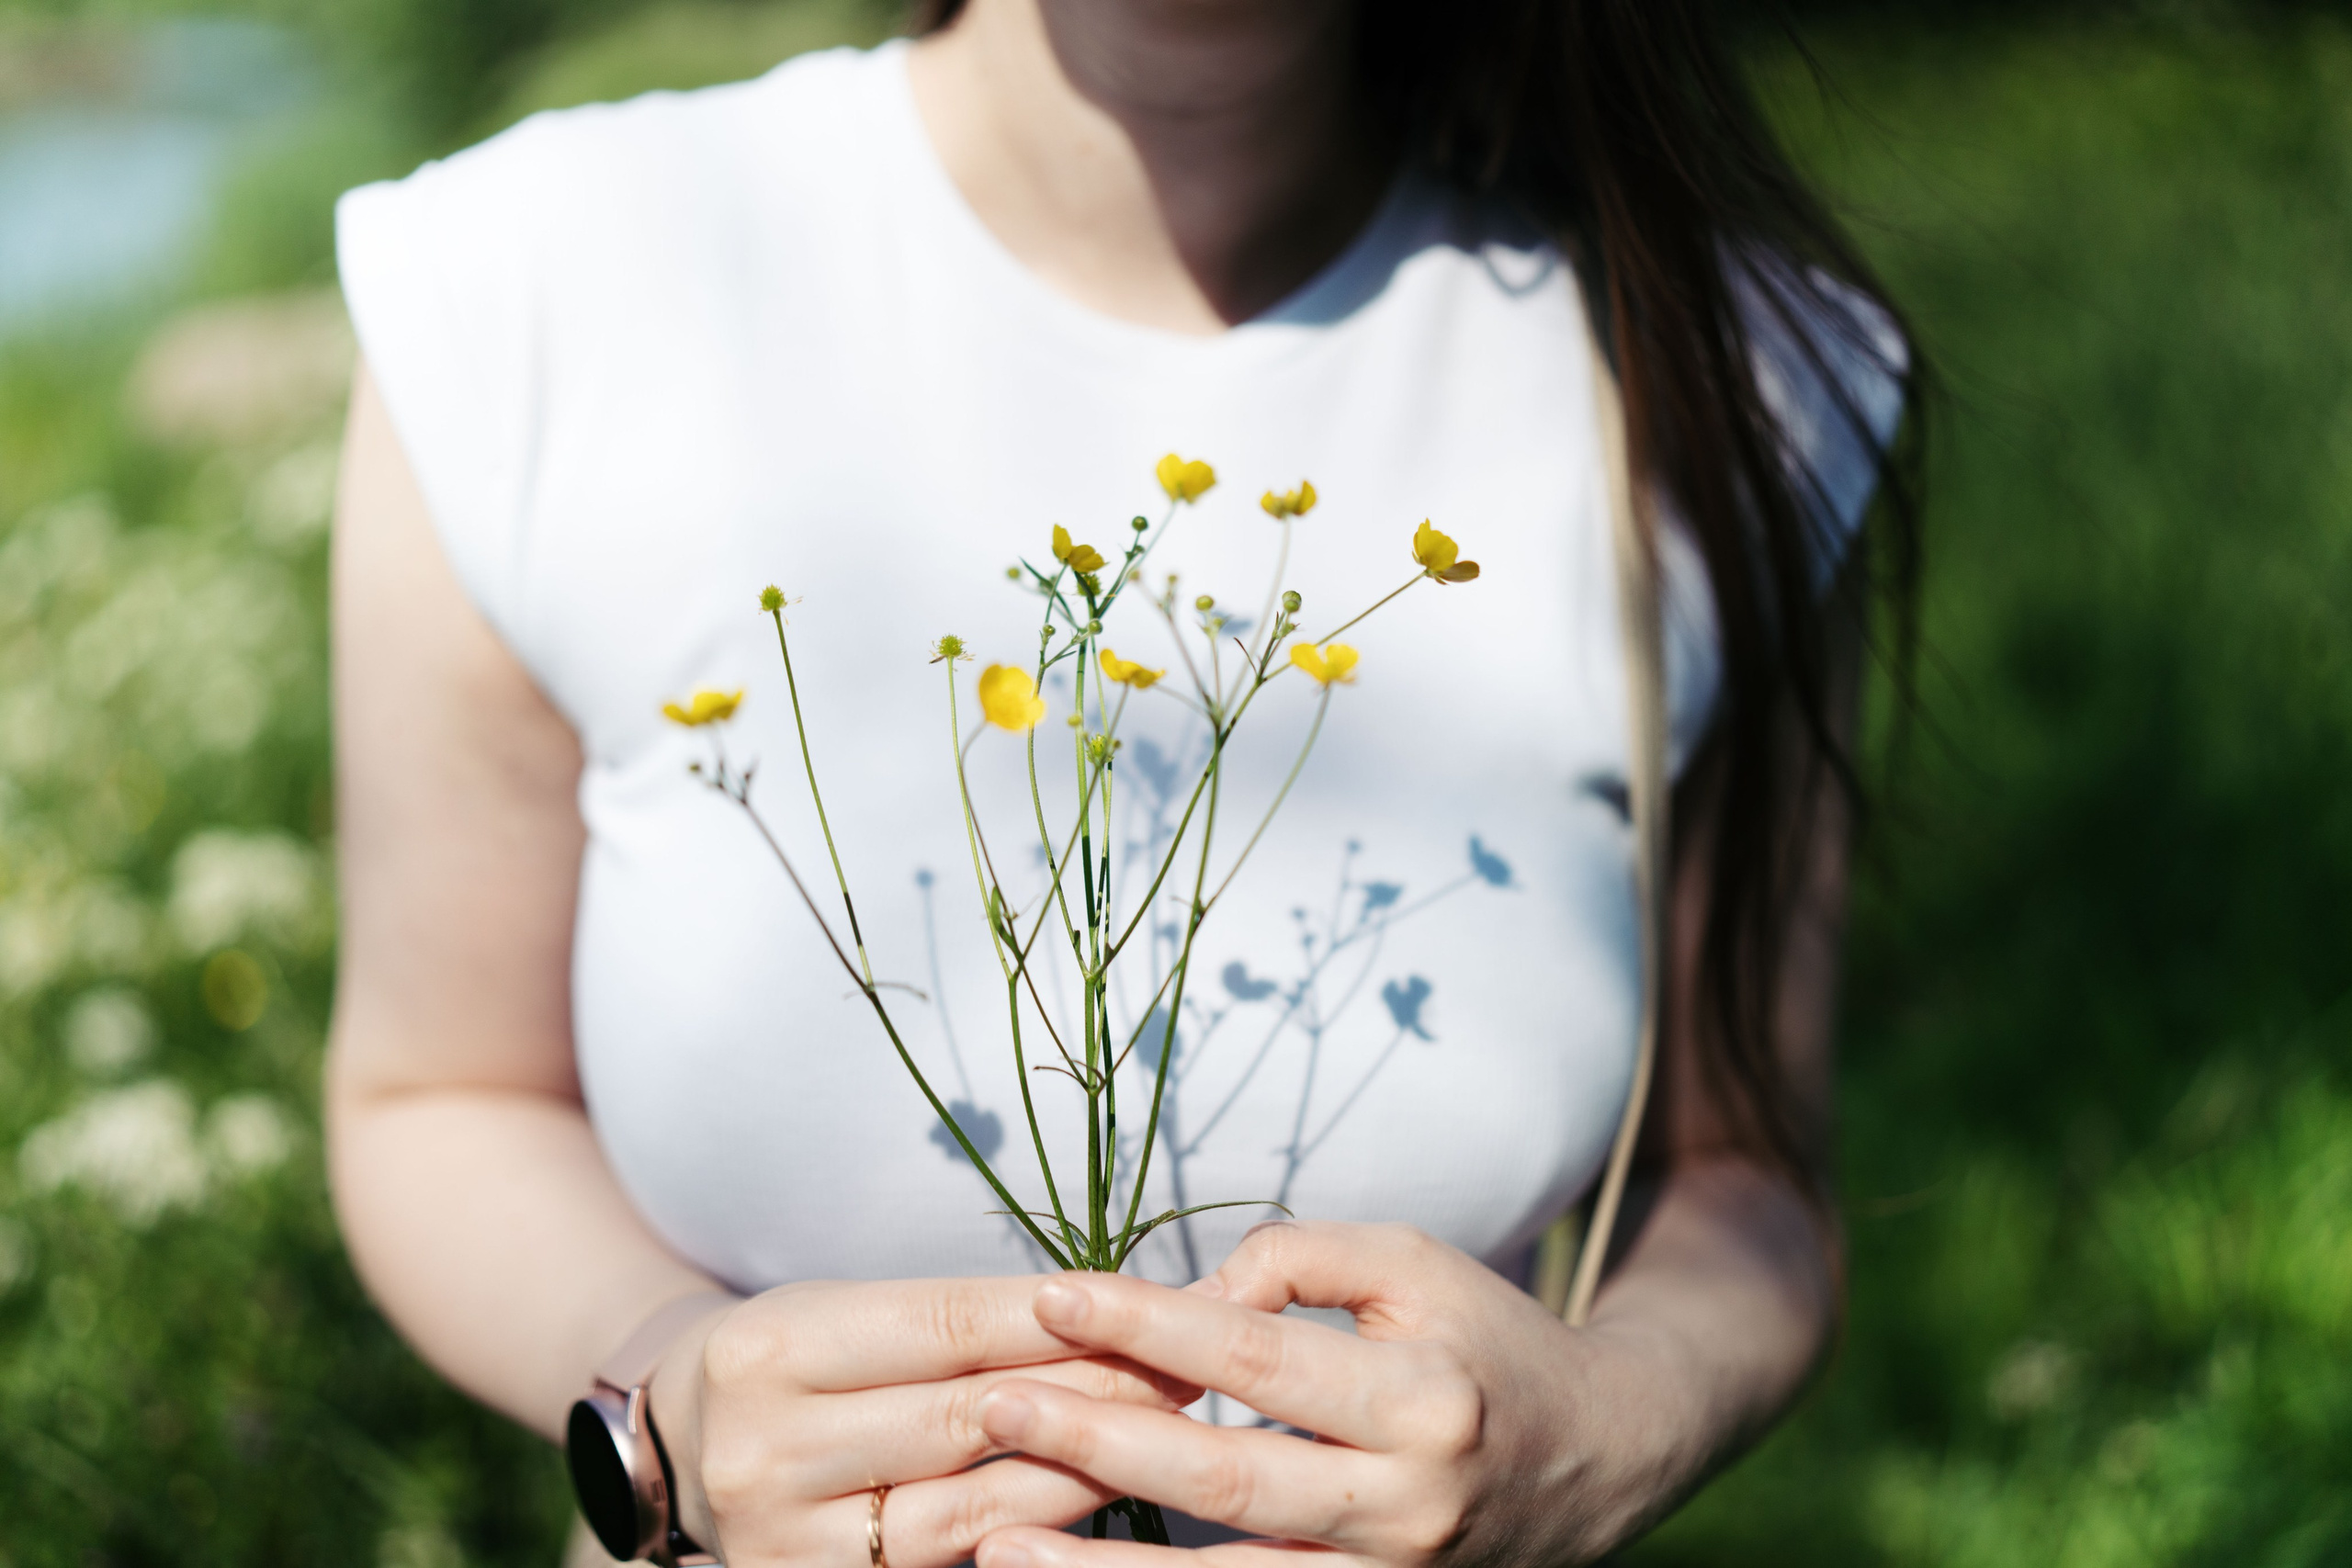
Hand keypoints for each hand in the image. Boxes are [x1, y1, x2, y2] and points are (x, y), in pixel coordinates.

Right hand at [653, 1277, 1202, 1567]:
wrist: (678, 1453)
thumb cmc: (788, 1360)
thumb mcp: (842, 1309)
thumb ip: (955, 1319)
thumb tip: (1109, 1309)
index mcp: (768, 1349)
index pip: (950, 1326)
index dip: (1065, 1316)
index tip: (1159, 1300)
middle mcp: (766, 1452)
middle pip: (973, 1416)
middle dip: (1098, 1385)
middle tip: (1195, 1361)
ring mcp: (788, 1543)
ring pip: (980, 1506)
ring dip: (1090, 1464)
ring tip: (1173, 1427)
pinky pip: (959, 1560)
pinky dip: (1039, 1526)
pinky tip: (1102, 1492)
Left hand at [966, 1222, 1680, 1567]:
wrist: (1599, 1457)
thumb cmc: (1481, 1338)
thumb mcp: (1411, 1263)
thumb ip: (1299, 1259)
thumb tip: (1190, 1301)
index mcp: (1426, 1399)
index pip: (1257, 1359)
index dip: (1148, 1325)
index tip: (1054, 1293)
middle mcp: (1411, 1506)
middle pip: (1225, 1484)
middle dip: (1096, 1445)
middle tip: (991, 1407)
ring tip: (989, 1549)